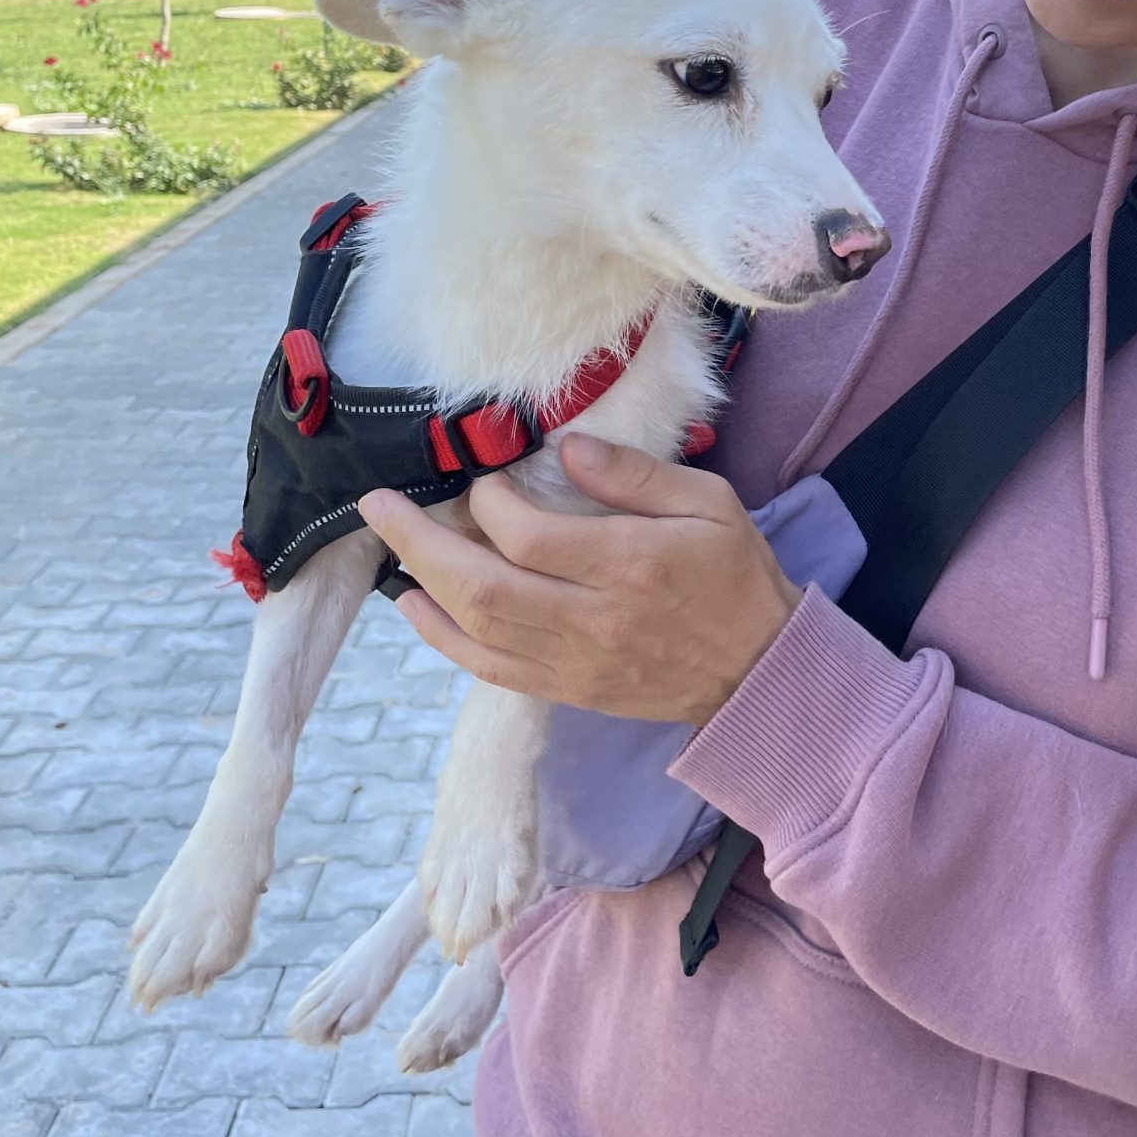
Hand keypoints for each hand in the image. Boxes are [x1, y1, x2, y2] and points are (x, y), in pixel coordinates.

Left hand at [357, 437, 803, 725]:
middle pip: (481, 584)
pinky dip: (443, 639)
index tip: (488, 479)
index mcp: (631, 565)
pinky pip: (489, 668)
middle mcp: (593, 619)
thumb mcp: (710, 503)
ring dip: (422, 584)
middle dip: (419, 540)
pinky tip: (415, 606)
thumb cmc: (736, 576)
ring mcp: (575, 662)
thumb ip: (637, 475)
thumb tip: (569, 446)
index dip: (490, 503)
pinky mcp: (567, 690)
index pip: (529, 537)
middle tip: (379, 503)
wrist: (758, 672)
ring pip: (475, 629)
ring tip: (389, 543)